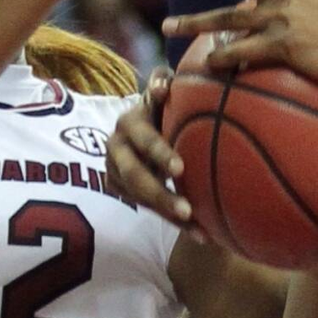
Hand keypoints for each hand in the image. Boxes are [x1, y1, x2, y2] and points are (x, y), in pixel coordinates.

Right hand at [105, 69, 191, 230]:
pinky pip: (147, 209)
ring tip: (200, 230)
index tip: (180, 168)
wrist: (143, 122)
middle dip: (161, 195)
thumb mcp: (163, 89)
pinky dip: (174, 223)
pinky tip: (202, 235)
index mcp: (130, 122)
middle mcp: (116, 147)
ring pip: (141, 198)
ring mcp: (115, 170)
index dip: (159, 153)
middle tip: (187, 210)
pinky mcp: (119, 187)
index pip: (144, 139)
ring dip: (169, 215)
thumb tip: (163, 85)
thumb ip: (162, 82)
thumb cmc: (164, 103)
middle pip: (137, 177)